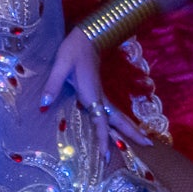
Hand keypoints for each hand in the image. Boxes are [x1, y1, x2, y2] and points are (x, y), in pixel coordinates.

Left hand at [38, 29, 153, 145]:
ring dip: (129, 128)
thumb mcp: (60, 65)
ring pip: (117, 115)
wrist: (86, 37)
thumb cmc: (72, 50)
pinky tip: (119, 129)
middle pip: (119, 119)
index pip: (101, 120)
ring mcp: (100, 94)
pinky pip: (110, 111)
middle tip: (149, 146)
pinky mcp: (98, 92)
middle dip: (133, 133)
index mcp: (91, 94)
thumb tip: (43, 105)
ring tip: (143, 141)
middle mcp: (99, 97)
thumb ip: (53, 85)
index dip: (104, 138)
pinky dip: (118, 122)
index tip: (107, 155)